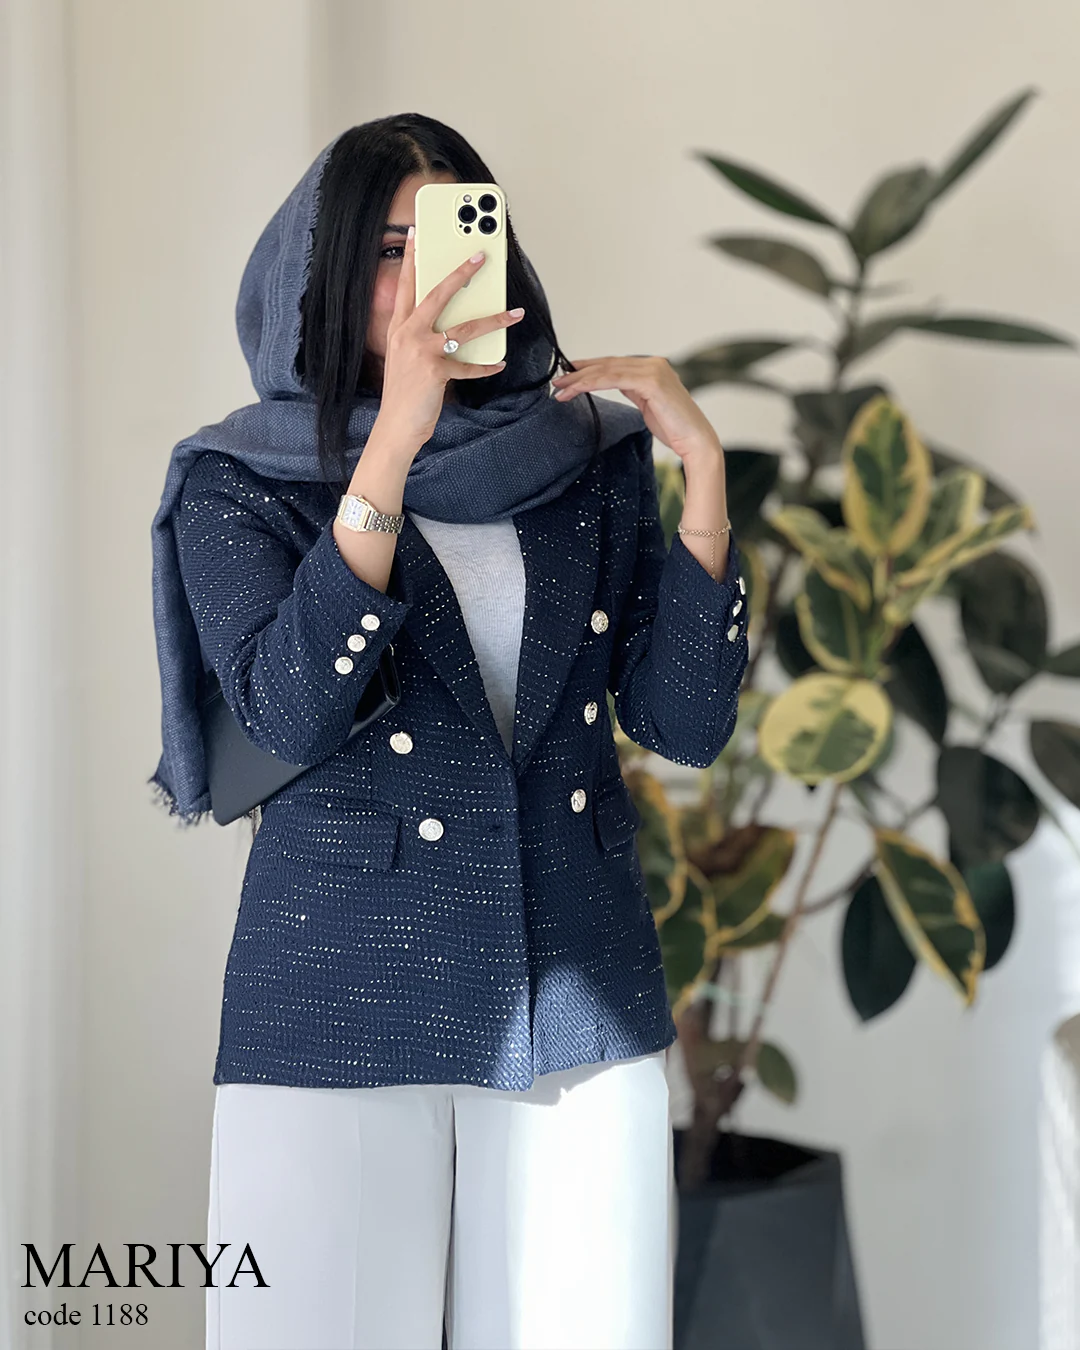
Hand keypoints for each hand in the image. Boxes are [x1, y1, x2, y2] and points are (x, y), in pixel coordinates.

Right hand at [379, 228, 524, 447]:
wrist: (396, 426)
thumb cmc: (404, 393)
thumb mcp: (405, 358)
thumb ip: (421, 336)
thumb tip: (452, 324)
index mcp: (398, 328)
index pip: (406, 286)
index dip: (411, 259)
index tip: (417, 234)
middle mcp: (408, 334)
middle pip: (438, 294)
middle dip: (461, 273)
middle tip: (481, 257)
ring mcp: (422, 351)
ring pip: (465, 328)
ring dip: (494, 320)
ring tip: (514, 313)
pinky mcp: (436, 371)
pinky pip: (469, 366)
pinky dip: (487, 366)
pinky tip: (500, 363)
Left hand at [551, 356, 722, 463]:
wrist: (696, 441)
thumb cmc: (674, 428)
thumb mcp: (647, 405)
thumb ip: (633, 390)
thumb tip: (612, 382)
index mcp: (652, 368)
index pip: (614, 365)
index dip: (589, 368)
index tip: (567, 375)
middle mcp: (653, 364)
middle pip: (607, 364)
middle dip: (579, 372)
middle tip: (557, 382)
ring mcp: (653, 370)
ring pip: (607, 370)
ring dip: (580, 379)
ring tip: (560, 388)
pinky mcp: (651, 381)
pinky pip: (613, 379)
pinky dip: (591, 383)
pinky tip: (576, 390)